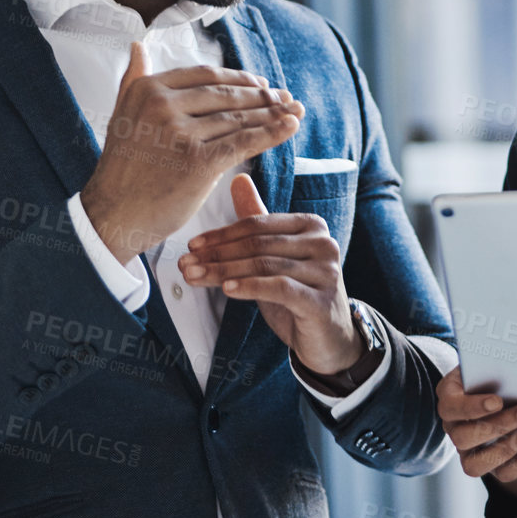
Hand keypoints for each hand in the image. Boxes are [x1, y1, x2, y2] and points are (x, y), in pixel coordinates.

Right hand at [79, 42, 303, 259]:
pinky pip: (243, 142)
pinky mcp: (198, 162)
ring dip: (273, 114)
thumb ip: (133, 80)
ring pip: (238, 119)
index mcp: (148, 89)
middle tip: (286, 97)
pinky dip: (272, 133)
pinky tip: (292, 126)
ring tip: (295, 110)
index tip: (261, 82)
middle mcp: (162, 106)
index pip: (206, 76)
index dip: (239, 79)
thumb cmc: (123, 169)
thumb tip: (139, 45)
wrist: (112, 215)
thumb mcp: (121, 115)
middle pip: (226, 96)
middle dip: (262, 96)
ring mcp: (180, 133)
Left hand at [180, 174, 366, 377]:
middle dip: (217, 255)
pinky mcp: (321, 300)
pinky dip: (250, 287)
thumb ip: (258, 221)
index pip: (258, 225)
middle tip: (186, 264)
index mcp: (311, 226)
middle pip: (258, 244)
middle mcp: (323, 243)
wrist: (330, 338)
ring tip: (195, 278)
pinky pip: (279, 288)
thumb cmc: (299, 294)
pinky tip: (227, 290)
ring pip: (264, 265)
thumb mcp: (275, 257)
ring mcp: (325, 271)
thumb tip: (238, 179)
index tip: (192, 246)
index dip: (221, 235)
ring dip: (223, 272)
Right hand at [438, 368, 516, 496]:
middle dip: (499, 426)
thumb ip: (498, 366)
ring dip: (509, 447)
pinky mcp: (489, 466)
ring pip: (476, 465)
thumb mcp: (492, 365)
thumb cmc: (497, 374)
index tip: (497, 401)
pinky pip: (504, 474)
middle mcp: (453, 429)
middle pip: (463, 438)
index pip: (451, 408)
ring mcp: (467, 452)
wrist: (507, 393)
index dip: (472, 408)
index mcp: (449, 399)